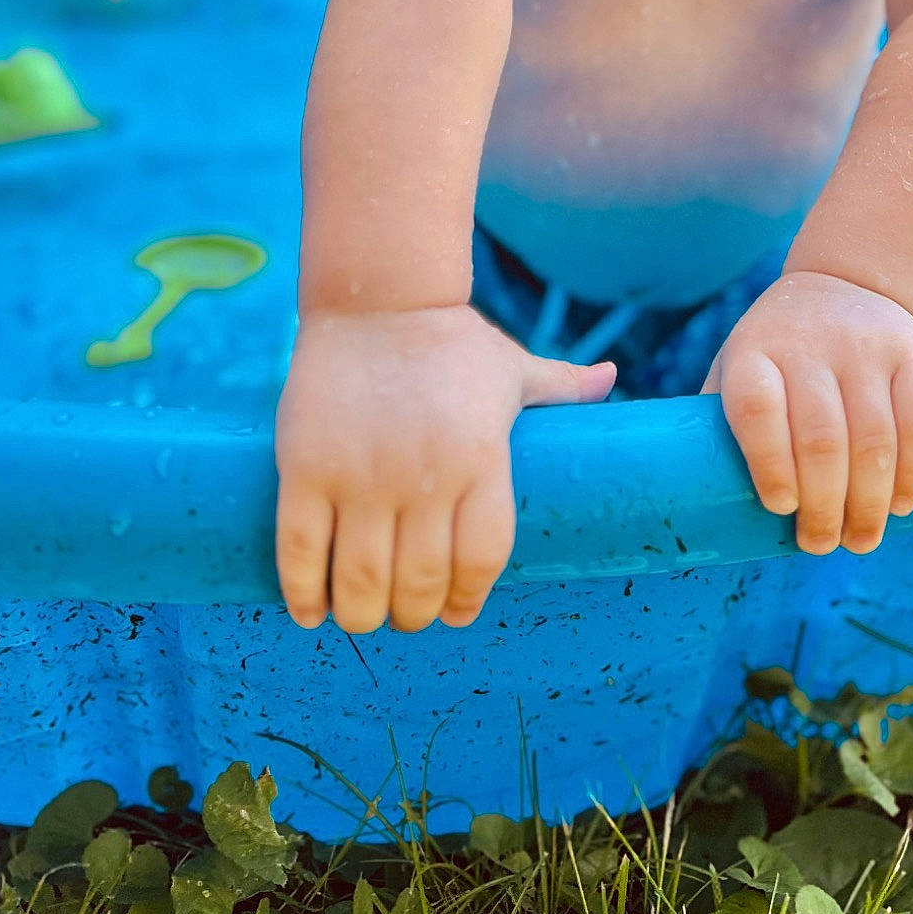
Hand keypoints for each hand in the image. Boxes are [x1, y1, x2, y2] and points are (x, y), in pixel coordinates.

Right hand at [275, 302, 615, 632]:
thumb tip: (612, 378)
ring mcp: (360, 474)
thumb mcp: (512, 365)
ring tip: (362, 612)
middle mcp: (423, 475)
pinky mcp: (305, 468)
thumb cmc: (450, 340)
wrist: (376, 298)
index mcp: (481, 458)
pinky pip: (300, 551)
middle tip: (406, 613)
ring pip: (359, 580)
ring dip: (362, 615)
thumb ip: (562, 387)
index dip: (467, 600)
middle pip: (418, 584)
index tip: (457, 613)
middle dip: (413, 615)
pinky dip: (303, 593)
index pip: (480, 561)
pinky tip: (310, 610)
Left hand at [700, 270, 912, 554]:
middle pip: (821, 439)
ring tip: (860, 539)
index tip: (780, 508)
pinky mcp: (911, 354)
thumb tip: (702, 500)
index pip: (758, 410)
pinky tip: (899, 504)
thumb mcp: (738, 366)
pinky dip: (912, 472)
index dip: (769, 464)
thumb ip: (721, 422)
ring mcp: (863, 347)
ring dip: (869, 502)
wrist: (844, 282)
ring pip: (873, 439)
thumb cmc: (777, 351)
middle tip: (821, 544)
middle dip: (824, 506)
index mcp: (755, 352)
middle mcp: (809, 344)